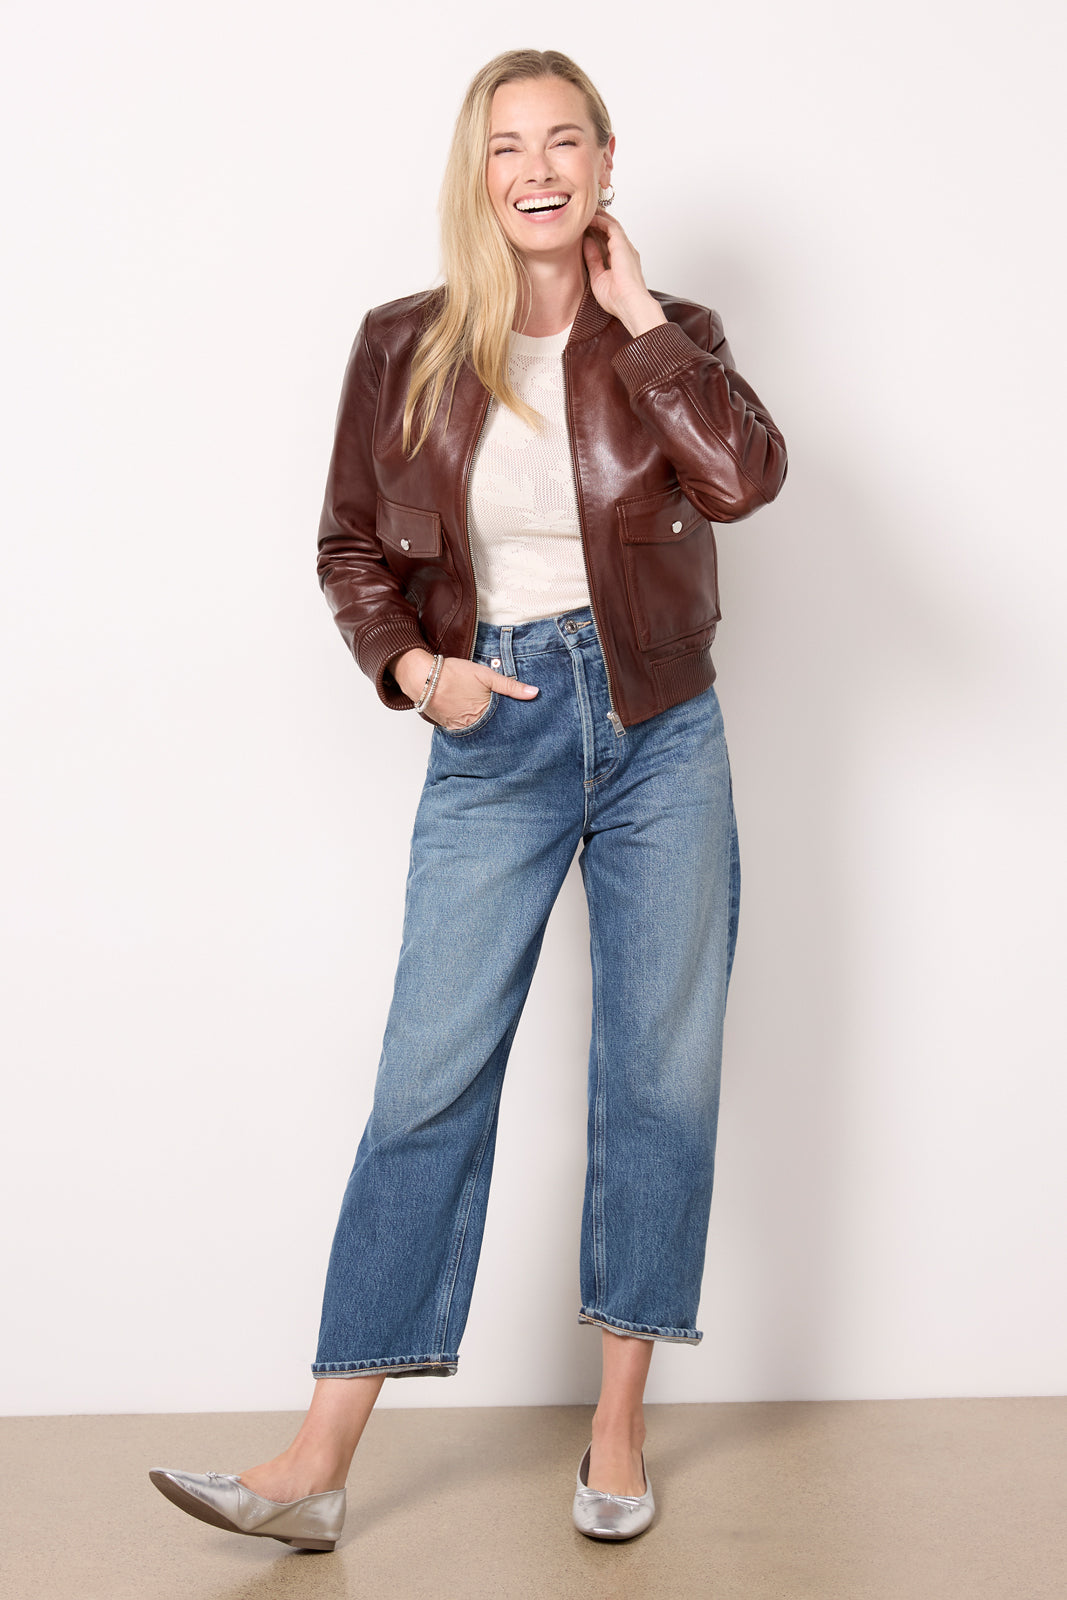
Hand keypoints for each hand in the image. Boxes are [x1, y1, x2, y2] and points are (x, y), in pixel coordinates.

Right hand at [392, 649, 538, 729]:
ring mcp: (459, 728)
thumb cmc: (453, 674)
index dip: (513, 724)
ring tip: (492, 727)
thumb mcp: (486, 675)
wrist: (423, 677)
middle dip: (500, 730)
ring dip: (484, 730)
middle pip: (492, 731)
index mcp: (484, 714)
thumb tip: (534, 693)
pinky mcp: (447, 726)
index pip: (505, 724)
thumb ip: (510, 686)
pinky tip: (473, 722)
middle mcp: (472, 725)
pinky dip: (469, 727)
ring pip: (477, 732)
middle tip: (508, 730)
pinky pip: (463, 731)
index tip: (522, 727)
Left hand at [582, 212, 667, 337]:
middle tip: (585, 214)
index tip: (583, 229)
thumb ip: (592, 259)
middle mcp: (625, 252)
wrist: (629, 304)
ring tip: (586, 211)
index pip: (607, 242)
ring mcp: (625, 247)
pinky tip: (589, 218)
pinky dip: (600, 220)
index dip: (596, 234)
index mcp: (620, 261)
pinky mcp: (622, 244)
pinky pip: (610, 226)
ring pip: (611, 225)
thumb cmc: (617, 299)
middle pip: (610, 231)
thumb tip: (586, 243)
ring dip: (599, 217)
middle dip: (598, 221)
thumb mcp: (598, 277)